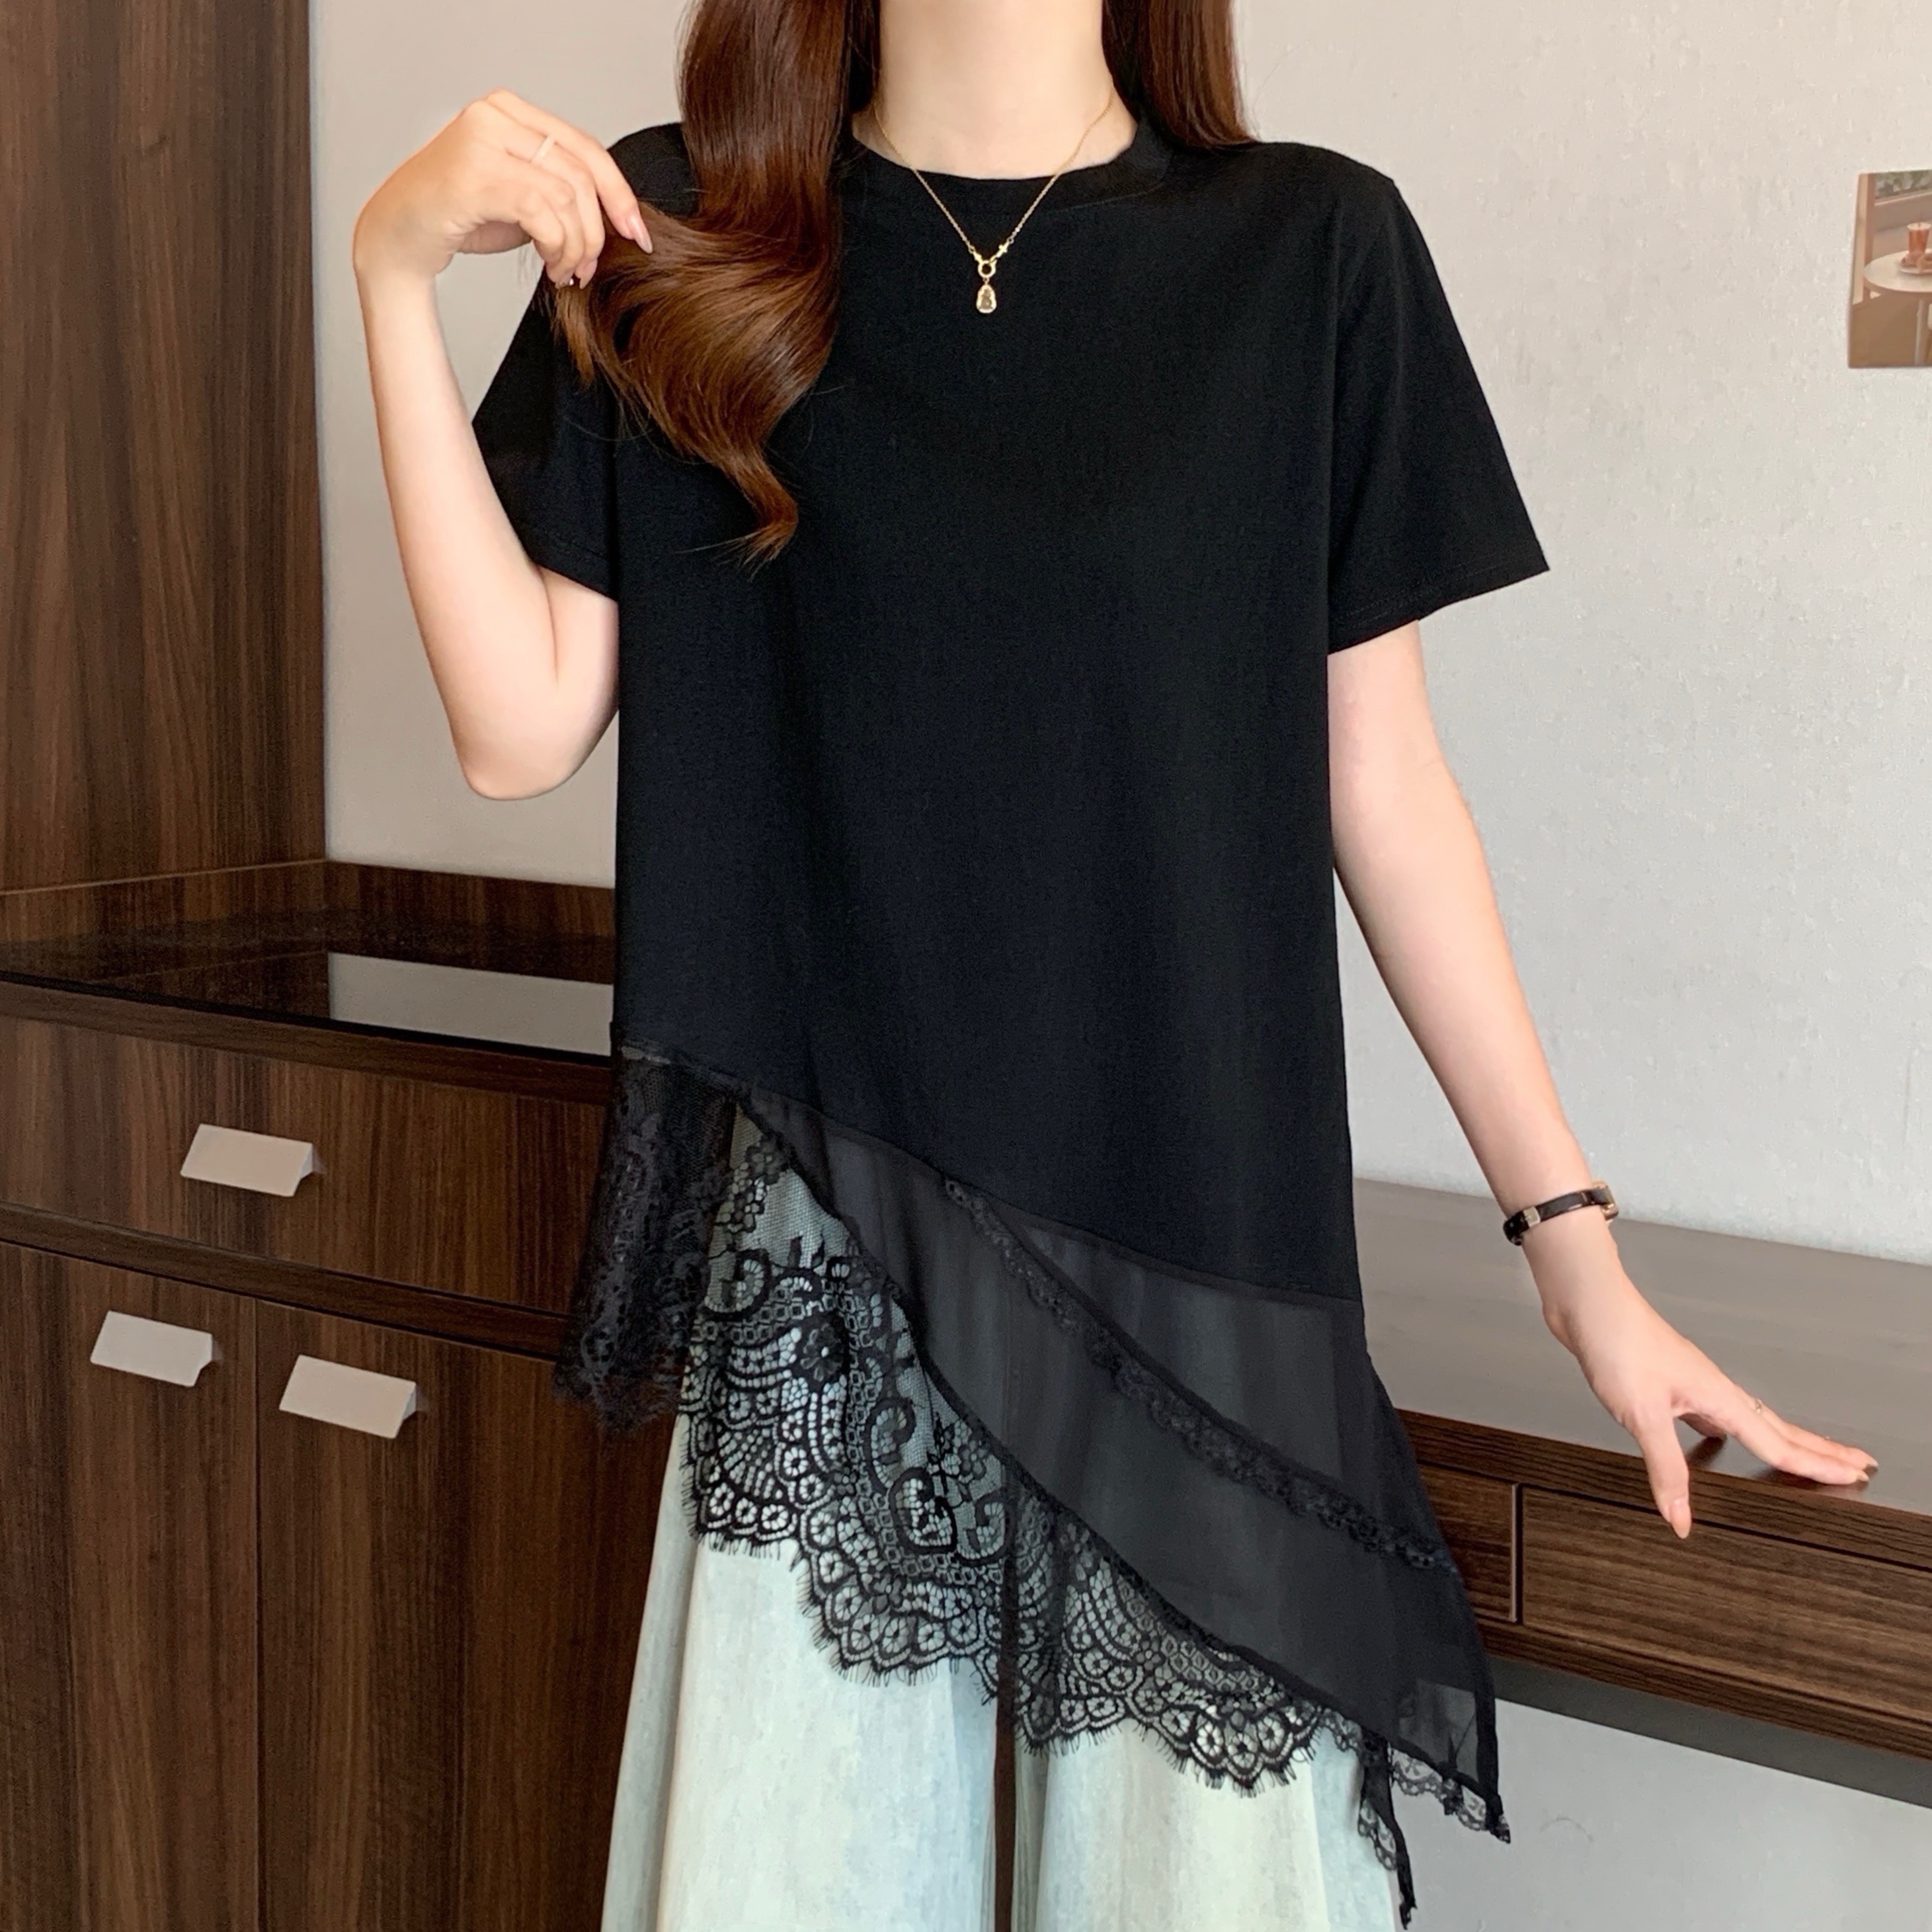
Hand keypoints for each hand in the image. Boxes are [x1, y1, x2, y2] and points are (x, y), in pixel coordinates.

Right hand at [352, 89, 650, 292]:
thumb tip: (614, 213)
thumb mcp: (521, 194)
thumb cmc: (459, 216)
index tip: (636, 232)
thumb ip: (559, 188)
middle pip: (581, 172)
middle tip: (589, 265)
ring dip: (576, 245)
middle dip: (597, 229)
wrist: (398, 235)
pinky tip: (550, 265)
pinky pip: (543, 212)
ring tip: (564, 269)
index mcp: (510, 110)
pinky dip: (557, 246)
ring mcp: (483, 141)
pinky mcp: (475, 176)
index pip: (585, 146)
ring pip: (566, 195)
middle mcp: (496, 115)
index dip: (618, 192)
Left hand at [1524, 1210, 1876, 1537]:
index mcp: (1718, 1396)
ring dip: (1778, 1438)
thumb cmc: (1616, 1342)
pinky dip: (1724, 1428)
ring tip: (1798, 1456)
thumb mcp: (1643, 1415)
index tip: (1855, 1474)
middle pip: (1777, 1425)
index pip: (1777, 1442)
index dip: (1816, 1464)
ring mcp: (1690, 1381)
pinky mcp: (1665, 1379)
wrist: (1586, 1302)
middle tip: (1855, 1463)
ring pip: (1747, 1418)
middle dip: (1817, 1448)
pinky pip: (1710, 1412)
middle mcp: (1711, 1387)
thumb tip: (1681, 1518)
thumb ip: (1666, 1469)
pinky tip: (1710, 1433)